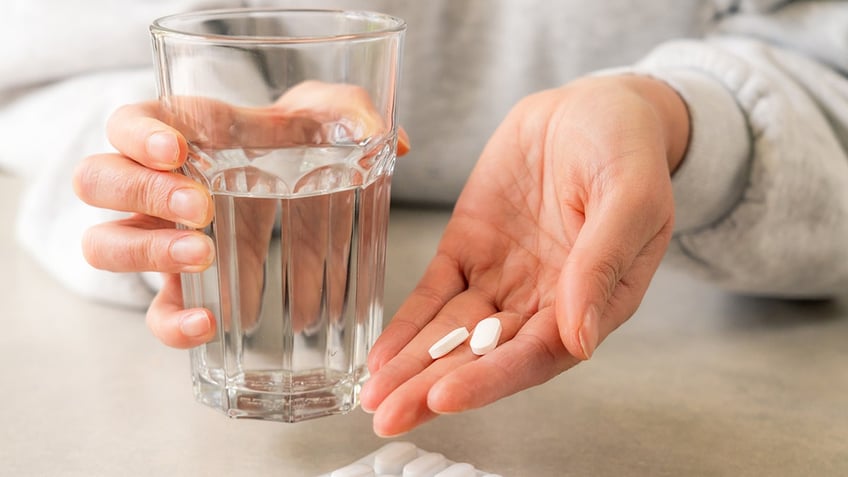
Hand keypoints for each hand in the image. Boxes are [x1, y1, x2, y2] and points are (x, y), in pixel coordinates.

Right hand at [73, 81, 409, 347]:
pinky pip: (154, 311)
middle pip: (99, 180)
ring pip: (105, 244)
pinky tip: (209, 323)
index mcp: (183, 133)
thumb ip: (355, 115)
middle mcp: (156, 185)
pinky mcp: (180, 288)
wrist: (298, 189)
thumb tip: (397, 144)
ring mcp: (160, 239)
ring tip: (204, 255)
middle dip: (143, 194)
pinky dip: (171, 322)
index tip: (178, 151)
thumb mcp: (325, 115)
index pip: (129, 123)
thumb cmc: (297, 144)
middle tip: (200, 207)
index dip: (138, 135)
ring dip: (147, 254)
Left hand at [359, 74, 688, 435]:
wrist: (591, 107)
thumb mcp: (631, 196)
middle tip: (389, 415)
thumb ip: (603, 262)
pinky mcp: (469, 249)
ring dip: (412, 366)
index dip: (492, 378)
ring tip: (373, 395)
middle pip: (485, 357)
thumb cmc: (627, 149)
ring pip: (452, 334)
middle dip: (434, 387)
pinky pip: (434, 293)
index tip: (446, 395)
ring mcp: (502, 278)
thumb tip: (581, 339)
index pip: (537, 354)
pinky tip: (381, 354)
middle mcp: (542, 302)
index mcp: (592, 302)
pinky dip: (407, 324)